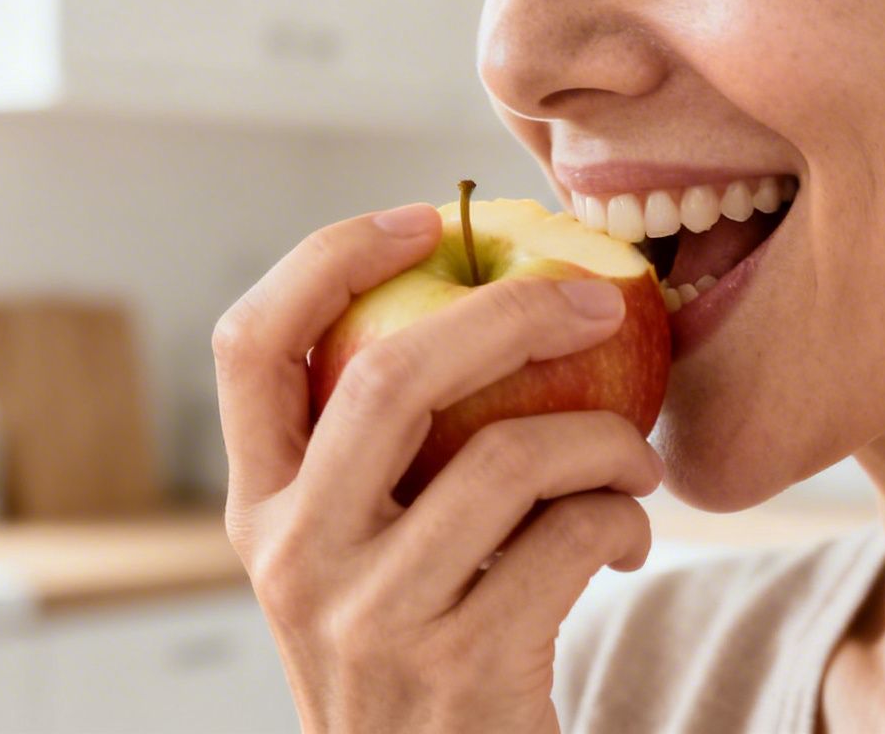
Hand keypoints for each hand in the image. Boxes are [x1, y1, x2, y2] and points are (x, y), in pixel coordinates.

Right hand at [214, 203, 663, 733]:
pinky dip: (623, 518)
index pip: (250, 346)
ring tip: (635, 458)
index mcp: (256, 511)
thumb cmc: (416, 655)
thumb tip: (482, 295)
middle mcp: (293, 558)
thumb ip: (376, 460)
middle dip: (509, 311)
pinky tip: (624, 540)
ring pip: (510, 456)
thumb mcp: (353, 562)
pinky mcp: (467, 663)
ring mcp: (373, 617)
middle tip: (592, 299)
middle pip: (390, 375)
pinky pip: (573, 535)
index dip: (330, 259)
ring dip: (605, 436)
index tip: (424, 220)